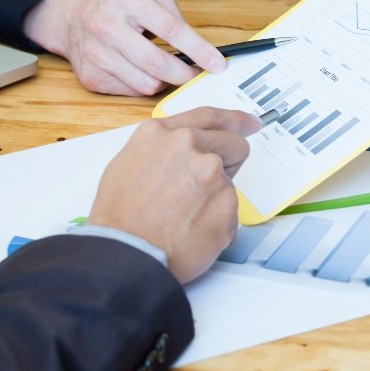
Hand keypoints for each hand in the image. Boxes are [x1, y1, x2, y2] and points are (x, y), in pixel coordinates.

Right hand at [22, 0, 226, 95]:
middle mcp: (106, 25)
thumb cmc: (117, 8)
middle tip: (196, 75)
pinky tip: (140, 72)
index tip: (217, 64)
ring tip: (165, 70)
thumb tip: (201, 51)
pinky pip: (130, 91)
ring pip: (146, 83)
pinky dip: (143, 85)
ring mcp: (95, 54)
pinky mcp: (90, 77)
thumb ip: (174, 18)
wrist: (72, 18)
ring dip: (164, 81)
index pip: (171, 29)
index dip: (198, 50)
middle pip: (158, 63)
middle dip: (185, 74)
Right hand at [88, 107, 260, 283]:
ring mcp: (211, 172)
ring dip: (216, 197)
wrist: (126, 254)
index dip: (235, 120)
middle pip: (234, 144)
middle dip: (230, 162)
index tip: (250, 123)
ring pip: (229, 182)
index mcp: (161, 133)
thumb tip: (183, 154)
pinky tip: (193, 233)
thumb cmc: (119, 218)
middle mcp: (189, 144)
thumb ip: (161, 150)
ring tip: (186, 218)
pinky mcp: (227, 201)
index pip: (209, 116)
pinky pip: (231, 211)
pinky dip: (218, 222)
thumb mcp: (128, 164)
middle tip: (209, 187)